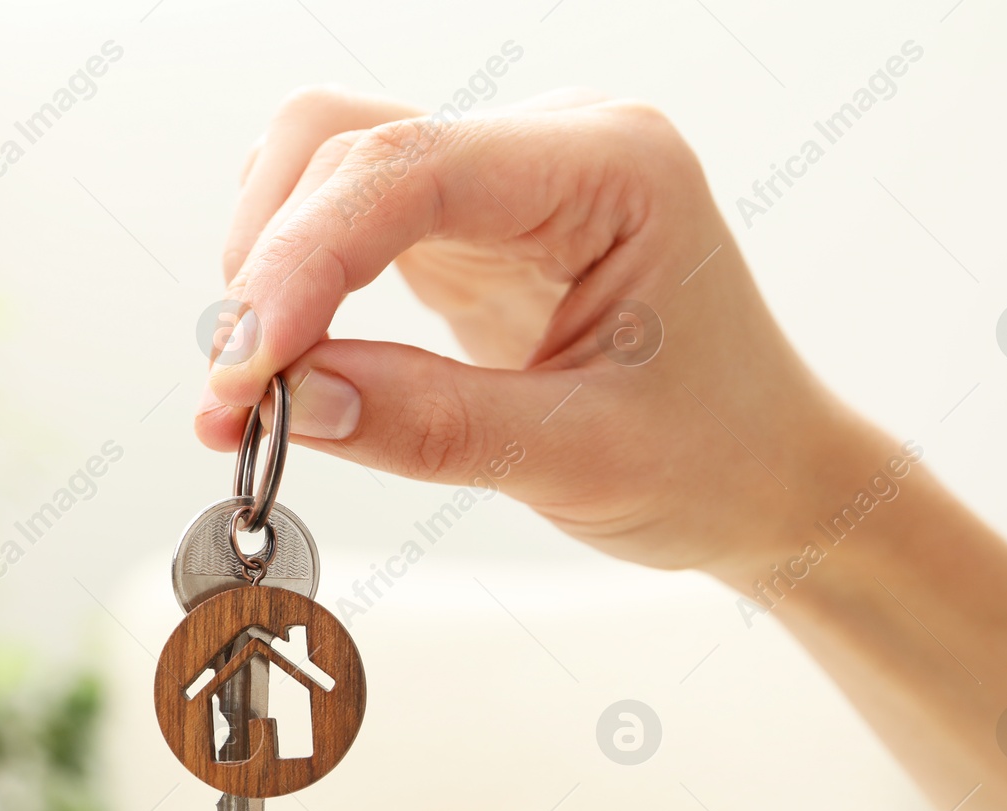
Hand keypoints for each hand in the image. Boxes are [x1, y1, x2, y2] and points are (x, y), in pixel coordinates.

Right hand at [196, 87, 883, 574]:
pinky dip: (299, 280)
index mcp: (611, 168)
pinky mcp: (472, 224)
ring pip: (329, 160)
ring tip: (258, 384)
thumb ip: (429, 425)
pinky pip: (350, 215)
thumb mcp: (581, 460)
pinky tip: (292, 357)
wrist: (767, 473)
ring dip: (271, 262)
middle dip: (273, 267)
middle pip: (347, 142)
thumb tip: (287, 402)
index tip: (243, 372)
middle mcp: (553, 144)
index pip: (412, 170)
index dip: (303, 263)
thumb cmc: (715, 457)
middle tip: (239, 398)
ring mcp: (507, 176)